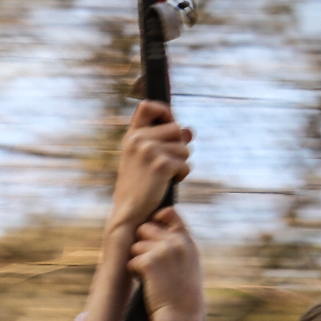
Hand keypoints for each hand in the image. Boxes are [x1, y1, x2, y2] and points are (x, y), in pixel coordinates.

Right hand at [109, 102, 191, 233]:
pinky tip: (168, 184)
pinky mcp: (161, 165)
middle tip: (167, 164)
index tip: (169, 122)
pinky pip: (185, 164)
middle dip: (179, 147)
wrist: (130, 213)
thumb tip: (190, 131)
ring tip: (165, 176)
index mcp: (132, 136)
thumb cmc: (139, 188)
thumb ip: (166, 142)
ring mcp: (149, 151)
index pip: (147, 106)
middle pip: (176, 129)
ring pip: (183, 148)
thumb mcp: (147, 160)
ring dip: (181, 163)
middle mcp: (139, 139)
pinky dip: (181, 175)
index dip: (164, 111)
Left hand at [128, 209, 203, 320]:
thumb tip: (158, 229)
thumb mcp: (189, 267)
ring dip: (138, 262)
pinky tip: (146, 284)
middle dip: (142, 244)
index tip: (151, 232)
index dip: (155, 219)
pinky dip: (134, 273)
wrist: (180, 317)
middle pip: (144, 228)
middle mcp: (177, 242)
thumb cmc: (183, 297)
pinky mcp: (149, 262)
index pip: (169, 213)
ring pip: (135, 246)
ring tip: (151, 279)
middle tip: (150, 266)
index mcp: (187, 242)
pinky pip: (131, 261)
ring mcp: (163, 250)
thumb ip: (178, 247)